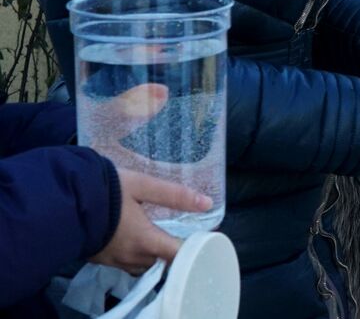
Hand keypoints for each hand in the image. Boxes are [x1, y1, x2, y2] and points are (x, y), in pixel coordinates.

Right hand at [92, 168, 212, 273]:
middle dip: (174, 251)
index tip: (205, 239)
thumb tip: (206, 203)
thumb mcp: (142, 186)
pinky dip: (137, 255)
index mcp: (145, 241)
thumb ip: (174, 195)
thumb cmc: (105, 190)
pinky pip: (127, 264)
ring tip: (163, 237)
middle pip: (162, 262)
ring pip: (144, 265)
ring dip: (155, 255)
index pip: (178, 255)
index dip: (194, 249)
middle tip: (185, 234)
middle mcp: (131, 257)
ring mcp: (114, 261)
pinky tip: (138, 240)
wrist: (62, 200)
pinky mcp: (101, 260)